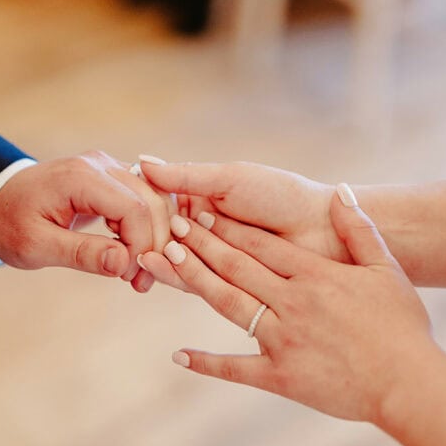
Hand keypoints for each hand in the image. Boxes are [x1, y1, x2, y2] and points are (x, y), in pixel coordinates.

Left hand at [0, 152, 173, 289]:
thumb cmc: (8, 223)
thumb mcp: (35, 246)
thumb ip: (80, 253)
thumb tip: (123, 263)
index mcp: (80, 178)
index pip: (135, 208)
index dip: (141, 246)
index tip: (128, 277)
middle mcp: (100, 165)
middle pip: (152, 201)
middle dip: (154, 244)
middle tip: (140, 282)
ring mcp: (107, 168)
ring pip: (155, 199)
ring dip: (155, 237)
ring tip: (139, 274)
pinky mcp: (110, 178)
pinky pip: (144, 200)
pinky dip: (146, 229)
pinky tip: (133, 257)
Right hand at [139, 159, 350, 290]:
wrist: (325, 229)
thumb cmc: (282, 195)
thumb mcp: (230, 179)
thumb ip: (186, 176)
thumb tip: (143, 161)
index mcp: (205, 200)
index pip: (164, 205)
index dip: (143, 209)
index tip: (121, 210)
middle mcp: (208, 229)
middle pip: (168, 236)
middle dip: (149, 239)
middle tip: (127, 241)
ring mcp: (218, 257)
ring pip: (180, 259)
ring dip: (160, 257)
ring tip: (142, 256)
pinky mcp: (229, 285)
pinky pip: (198, 281)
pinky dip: (178, 274)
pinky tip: (161, 268)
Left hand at [144, 188, 434, 427]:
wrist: (408, 383)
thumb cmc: (402, 327)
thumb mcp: (385, 270)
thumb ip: (360, 230)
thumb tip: (342, 192)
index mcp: (316, 276)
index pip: (262, 244)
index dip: (229, 226)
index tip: (202, 209)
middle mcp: (293, 303)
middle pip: (238, 267)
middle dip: (203, 243)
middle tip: (173, 224)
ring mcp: (282, 340)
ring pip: (230, 304)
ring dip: (197, 280)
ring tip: (169, 260)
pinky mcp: (280, 376)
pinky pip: (235, 369)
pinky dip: (206, 363)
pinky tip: (179, 355)